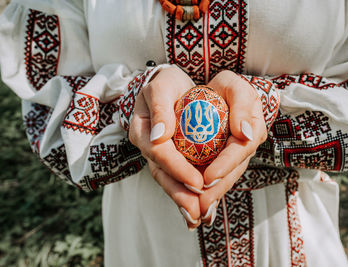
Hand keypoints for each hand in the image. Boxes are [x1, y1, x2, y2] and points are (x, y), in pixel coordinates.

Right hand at [129, 66, 202, 229]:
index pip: (160, 154)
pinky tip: (201, 210)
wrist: (169, 86)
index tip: (198, 183)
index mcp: (143, 130)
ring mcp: (158, 155)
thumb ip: (159, 108)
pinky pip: (178, 178)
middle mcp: (148, 147)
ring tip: (199, 218)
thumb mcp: (162, 87)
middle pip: (162, 175)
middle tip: (197, 214)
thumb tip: (158, 137)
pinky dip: (188, 194)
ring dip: (184, 200)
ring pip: (169, 181)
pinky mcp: (170, 159)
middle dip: (180, 195)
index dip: (178, 170)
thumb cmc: (166, 83)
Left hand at [199, 70, 267, 224]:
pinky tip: (194, 211)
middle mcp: (244, 148)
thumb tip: (246, 134)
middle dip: (216, 191)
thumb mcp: (234, 86)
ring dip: (210, 199)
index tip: (207, 178)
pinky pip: (214, 180)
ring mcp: (233, 158)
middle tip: (200, 207)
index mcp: (252, 130)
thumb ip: (244, 103)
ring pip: (223, 181)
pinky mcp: (222, 164)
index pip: (240, 150)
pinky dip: (205, 195)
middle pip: (232, 173)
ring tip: (195, 215)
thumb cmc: (224, 88)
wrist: (214, 94)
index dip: (226, 165)